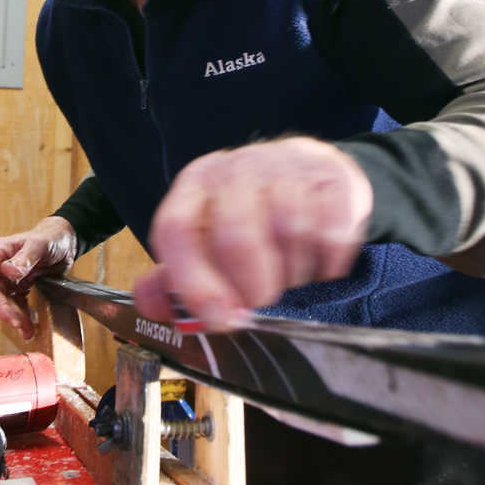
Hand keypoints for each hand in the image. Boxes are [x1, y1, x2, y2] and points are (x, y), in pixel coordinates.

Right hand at [0, 216, 77, 338]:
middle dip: (3, 310)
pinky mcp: (17, 289)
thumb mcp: (40, 244)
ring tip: (27, 330)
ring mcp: (7, 280)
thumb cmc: (49, 238)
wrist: (63, 243)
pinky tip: (28, 328)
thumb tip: (7, 271)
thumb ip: (25, 257)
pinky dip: (21, 317)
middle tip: (17, 323)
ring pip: (3, 303)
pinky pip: (15, 306)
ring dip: (12, 318)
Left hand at [134, 137, 372, 328]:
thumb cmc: (251, 217)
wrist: (309, 173)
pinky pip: (331, 232)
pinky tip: (321, 263)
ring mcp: (285, 165)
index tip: (219, 318)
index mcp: (196, 184)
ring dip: (294, 273)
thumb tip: (154, 306)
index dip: (192, 282)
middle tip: (262, 300)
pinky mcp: (330, 174)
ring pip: (289, 233)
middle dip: (252, 285)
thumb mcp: (207, 240)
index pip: (176, 228)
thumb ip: (176, 278)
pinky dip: (328, 263)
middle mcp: (235, 168)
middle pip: (235, 234)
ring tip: (291, 274)